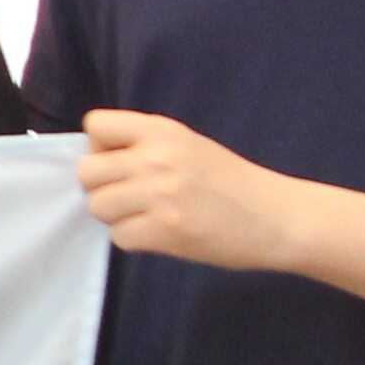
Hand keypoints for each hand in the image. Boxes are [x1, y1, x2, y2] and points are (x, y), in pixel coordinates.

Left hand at [76, 109, 311, 268]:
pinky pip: (119, 237)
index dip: (99, 148)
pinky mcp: (165, 231)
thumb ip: (144, 147)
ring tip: (148, 217)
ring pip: (98, 207)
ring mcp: (160, 194)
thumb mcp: (188, 146)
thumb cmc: (231, 182)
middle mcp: (157, 157)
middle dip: (101, 188)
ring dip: (117, 217)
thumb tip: (96, 160)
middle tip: (130, 198)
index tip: (120, 163)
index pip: (95, 124)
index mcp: (162, 130)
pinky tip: (161, 235)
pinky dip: (134, 240)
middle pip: (87, 172)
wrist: (278, 217)